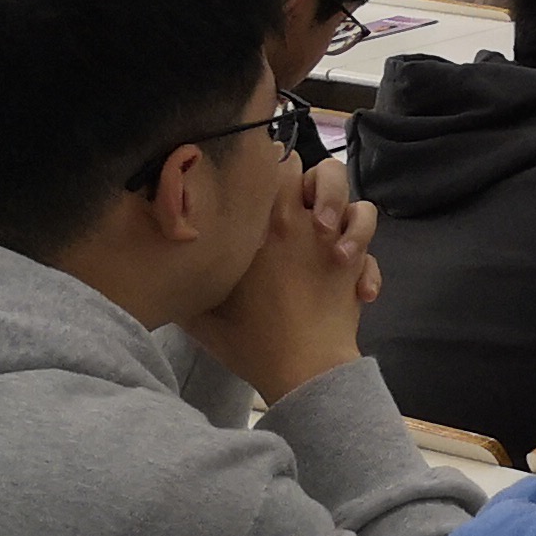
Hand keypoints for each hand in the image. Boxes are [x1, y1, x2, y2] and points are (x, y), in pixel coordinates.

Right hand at [187, 163, 375, 404]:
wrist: (303, 368)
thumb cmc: (252, 341)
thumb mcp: (204, 314)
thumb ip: (185, 287)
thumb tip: (162, 275)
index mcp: (266, 224)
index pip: (276, 166)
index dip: (274, 170)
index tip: (265, 185)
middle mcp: (306, 224)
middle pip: (324, 171)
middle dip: (316, 183)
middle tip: (299, 210)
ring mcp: (338, 243)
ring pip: (358, 202)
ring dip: (347, 214)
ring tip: (329, 236)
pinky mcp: (359, 266)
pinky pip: (372, 247)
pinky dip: (363, 251)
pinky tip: (347, 271)